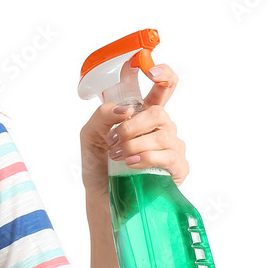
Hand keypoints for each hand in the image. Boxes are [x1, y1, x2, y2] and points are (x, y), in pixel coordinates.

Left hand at [79, 62, 188, 199]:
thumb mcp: (90, 135)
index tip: (152, 71)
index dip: (164, 75)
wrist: (102, 196)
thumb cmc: (99, 165)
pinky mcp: (177, 168)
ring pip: (162, 135)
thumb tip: (125, 110)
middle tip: (112, 141)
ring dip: (134, 145)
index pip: (164, 88)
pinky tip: (131, 164)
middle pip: (158, 113)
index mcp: (144, 115)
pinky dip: (145, 158)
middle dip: (131, 126)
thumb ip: (102, 116)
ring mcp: (172, 147)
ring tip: (117, 157)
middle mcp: (162, 128)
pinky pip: (168, 156)